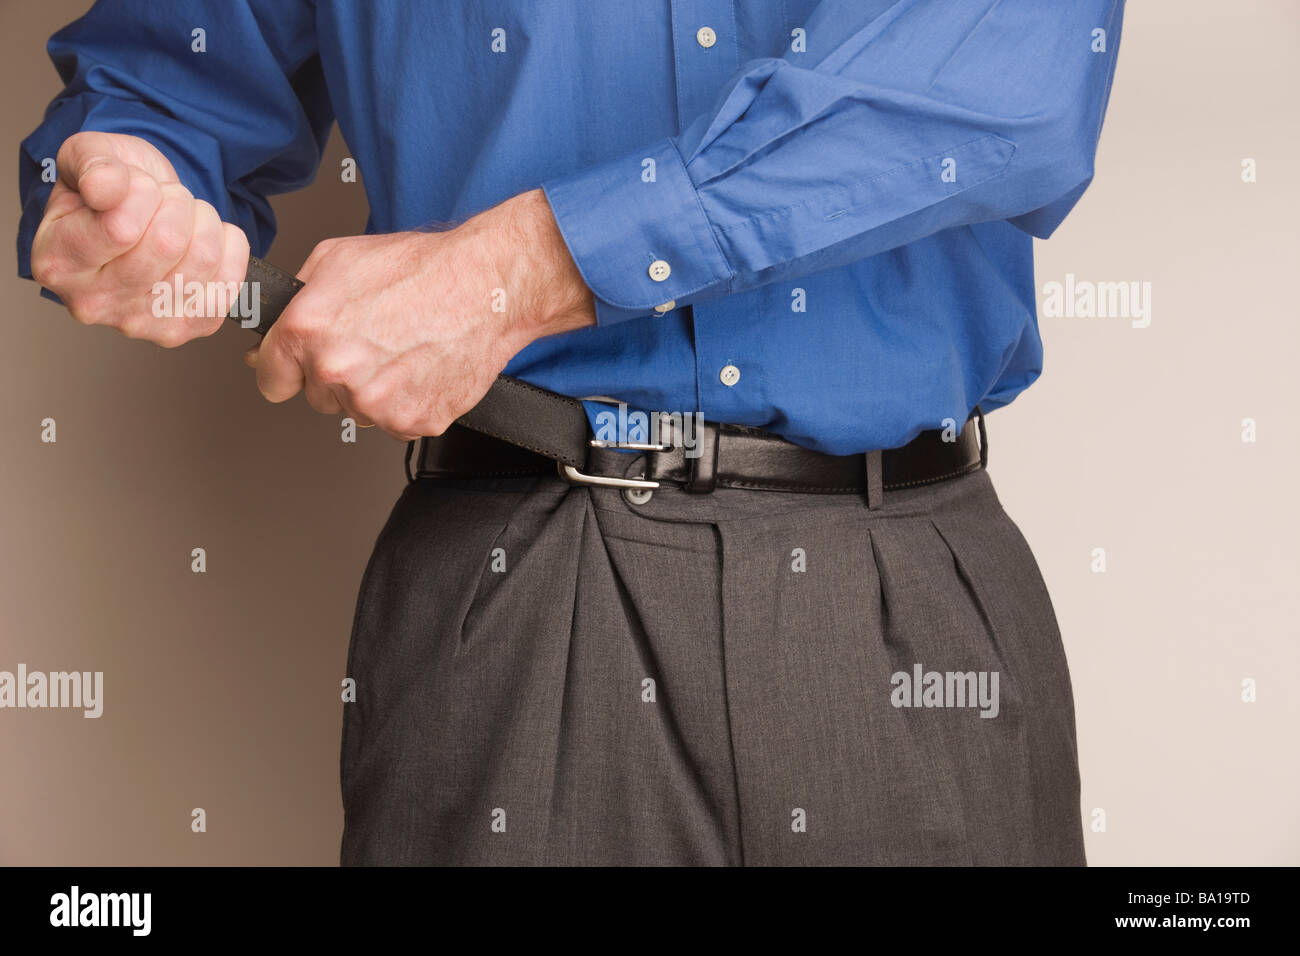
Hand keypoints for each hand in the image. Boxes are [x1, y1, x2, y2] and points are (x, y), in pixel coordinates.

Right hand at [29, 131, 249, 347]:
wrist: (137, 216)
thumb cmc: (112, 189)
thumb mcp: (89, 155)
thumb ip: (93, 164)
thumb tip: (106, 190)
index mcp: (57, 262)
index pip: (121, 228)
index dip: (142, 192)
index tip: (135, 183)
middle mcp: (93, 303)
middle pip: (168, 243)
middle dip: (176, 202)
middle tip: (164, 198)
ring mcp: (142, 323)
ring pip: (203, 258)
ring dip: (204, 221)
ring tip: (183, 215)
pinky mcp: (187, 328)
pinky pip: (230, 282)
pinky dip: (230, 246)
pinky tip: (207, 237)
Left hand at [247, 188, 595, 439]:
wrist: (485, 288)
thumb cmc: (421, 269)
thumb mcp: (339, 258)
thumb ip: (296, 299)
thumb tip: (270, 338)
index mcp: (308, 330)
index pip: (270, 380)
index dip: (286, 370)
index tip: (299, 368)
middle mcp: (337, 371)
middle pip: (318, 398)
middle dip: (339, 376)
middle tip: (374, 343)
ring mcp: (375, 403)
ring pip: (359, 412)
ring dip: (375, 391)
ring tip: (403, 350)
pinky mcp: (412, 422)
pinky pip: (396, 423)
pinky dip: (409, 402)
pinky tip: (421, 368)